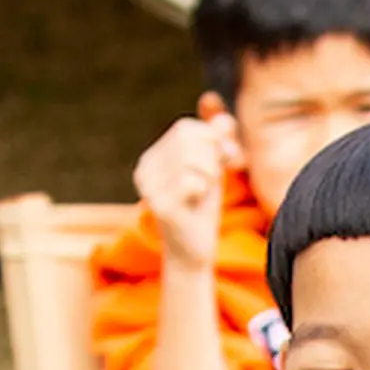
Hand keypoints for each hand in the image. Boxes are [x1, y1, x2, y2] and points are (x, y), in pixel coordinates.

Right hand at [133, 113, 242, 270]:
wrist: (193, 250)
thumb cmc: (201, 208)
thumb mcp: (211, 169)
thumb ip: (217, 142)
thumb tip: (225, 118)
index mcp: (151, 159)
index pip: (186, 128)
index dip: (212, 138)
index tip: (225, 157)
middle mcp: (144, 171)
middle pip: (189, 141)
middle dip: (212, 157)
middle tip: (214, 178)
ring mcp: (149, 189)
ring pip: (192, 160)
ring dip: (209, 175)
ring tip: (202, 192)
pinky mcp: (161, 207)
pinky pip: (192, 182)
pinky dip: (203, 191)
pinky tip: (196, 203)